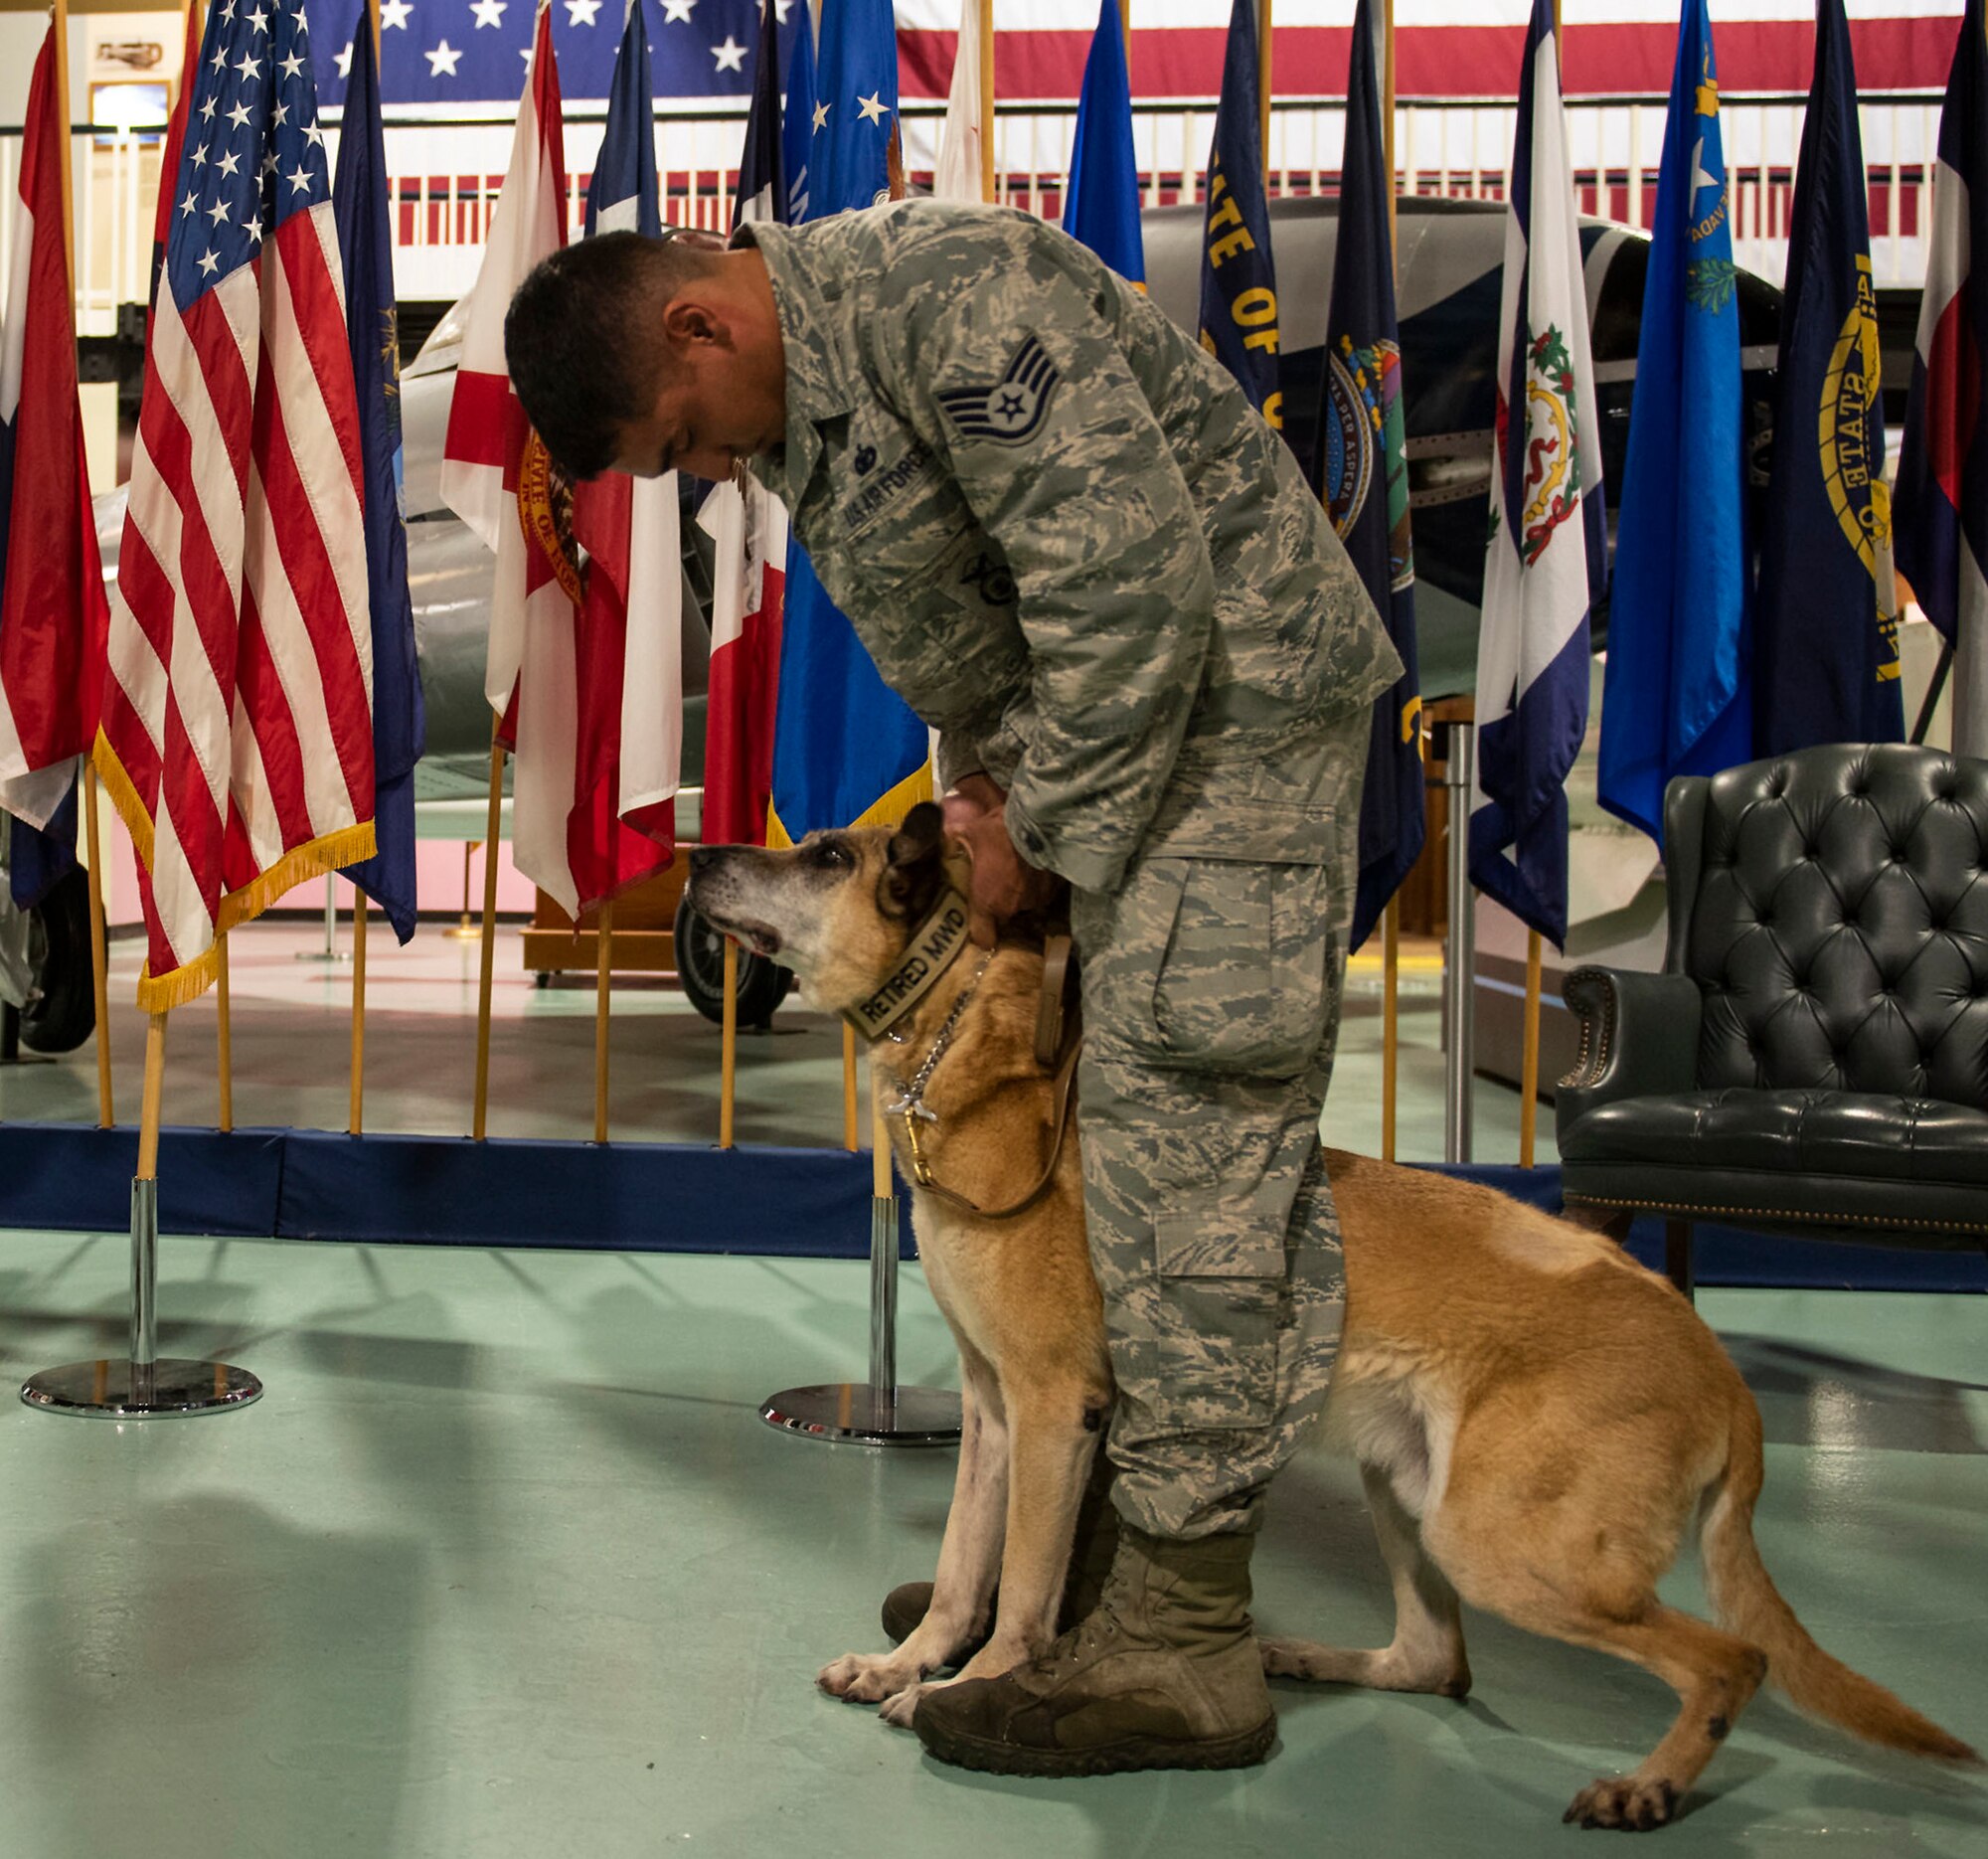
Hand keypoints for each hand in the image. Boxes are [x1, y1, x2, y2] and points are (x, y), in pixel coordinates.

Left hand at [942, 777, 1057, 948]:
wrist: (1037, 822)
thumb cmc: (998, 829)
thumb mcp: (972, 831)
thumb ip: (957, 839)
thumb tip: (946, 833)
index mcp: (986, 901)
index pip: (984, 938)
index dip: (983, 932)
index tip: (982, 923)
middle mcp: (1012, 908)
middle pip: (1005, 917)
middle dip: (1002, 904)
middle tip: (999, 882)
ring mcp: (1035, 901)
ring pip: (1025, 905)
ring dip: (1022, 893)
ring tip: (1019, 871)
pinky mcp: (1054, 891)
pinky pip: (1043, 893)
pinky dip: (1039, 885)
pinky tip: (1036, 867)